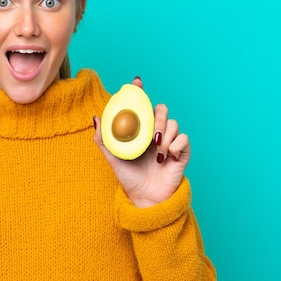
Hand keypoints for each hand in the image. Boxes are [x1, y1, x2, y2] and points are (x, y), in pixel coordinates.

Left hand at [93, 78, 188, 207]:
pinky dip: (176, 145)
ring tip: (157, 153)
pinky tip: (167, 157)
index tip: (136, 82)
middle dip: (157, 118)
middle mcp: (154, 132)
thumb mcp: (112, 158)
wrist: (145, 198)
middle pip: (161, 109)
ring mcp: (169, 141)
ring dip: (165, 136)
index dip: (140, 91)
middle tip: (151, 136)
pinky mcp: (182, 152)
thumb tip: (96, 117)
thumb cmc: (129, 178)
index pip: (141, 105)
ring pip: (174, 123)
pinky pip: (184, 139)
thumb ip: (103, 139)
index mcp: (139, 130)